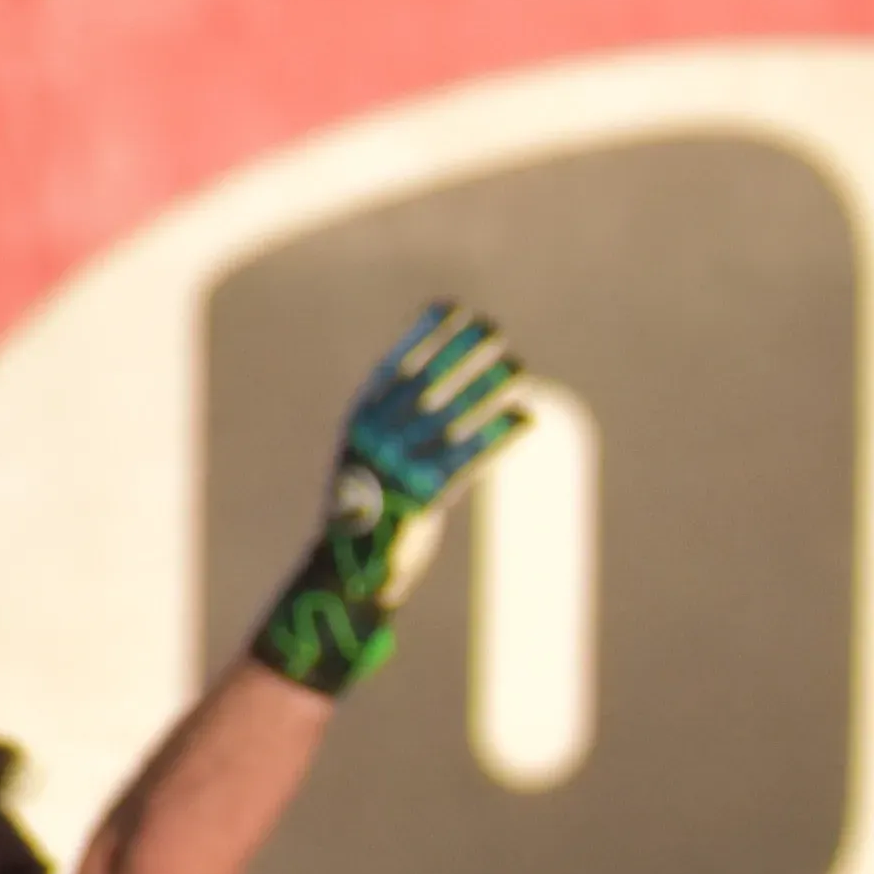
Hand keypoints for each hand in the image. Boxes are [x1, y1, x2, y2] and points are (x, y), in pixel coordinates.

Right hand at [249, 303, 531, 694]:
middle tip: (495, 330)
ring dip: (489, 389)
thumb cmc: (367, 501)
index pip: (398, 365)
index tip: (456, 309)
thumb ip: (394, 414)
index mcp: (361, 418)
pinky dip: (499, 437)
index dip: (428, 335)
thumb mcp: (368, 448)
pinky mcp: (423, 501)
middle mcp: (376, 437)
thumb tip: (438, 369)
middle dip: (462, 352)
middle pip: (429, 383)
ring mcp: (397, 468)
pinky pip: (468, 461)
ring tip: (519, 368)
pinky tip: (526, 417)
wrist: (348, 564)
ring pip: (453, 418)